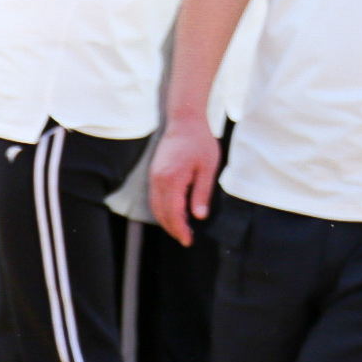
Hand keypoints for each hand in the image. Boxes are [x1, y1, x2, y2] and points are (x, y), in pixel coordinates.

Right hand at [148, 118, 222, 245]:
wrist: (184, 120)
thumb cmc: (200, 141)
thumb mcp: (208, 167)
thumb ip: (202, 193)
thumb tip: (199, 216)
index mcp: (173, 180)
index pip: (173, 213)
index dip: (180, 230)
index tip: (188, 241)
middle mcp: (159, 181)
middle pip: (161, 214)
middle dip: (173, 229)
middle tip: (186, 239)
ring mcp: (153, 177)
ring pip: (155, 208)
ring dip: (166, 221)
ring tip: (181, 229)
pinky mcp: (154, 175)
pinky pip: (155, 199)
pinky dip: (162, 210)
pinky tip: (174, 213)